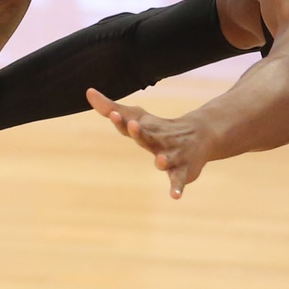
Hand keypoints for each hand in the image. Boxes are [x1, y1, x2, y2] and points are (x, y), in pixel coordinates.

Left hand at [86, 87, 211, 198]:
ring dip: (164, 160)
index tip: (113, 114)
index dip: (121, 121)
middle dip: (140, 133)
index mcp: (146, 130)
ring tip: (160, 160)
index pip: (130, 125)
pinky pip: (179, 180)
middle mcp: (159, 141)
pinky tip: (175, 196)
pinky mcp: (183, 171)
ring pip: (167, 159)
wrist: (200, 134)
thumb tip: (88, 91)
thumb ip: (110, 108)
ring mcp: (172, 156)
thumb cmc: (158, 128)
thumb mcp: (135, 117)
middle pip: (148, 138)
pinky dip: (177, 187)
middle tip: (133, 125)